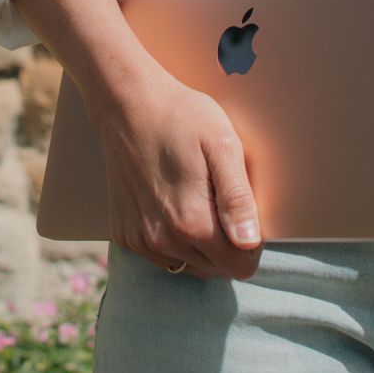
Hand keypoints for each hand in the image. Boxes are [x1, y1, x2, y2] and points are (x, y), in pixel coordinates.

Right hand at [93, 54, 264, 279]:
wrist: (128, 103)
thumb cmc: (182, 117)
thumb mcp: (222, 145)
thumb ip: (237, 198)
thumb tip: (249, 242)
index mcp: (193, 222)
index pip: (241, 265)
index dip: (250, 241)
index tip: (240, 208)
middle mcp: (163, 240)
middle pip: (216, 268)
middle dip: (224, 242)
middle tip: (215, 195)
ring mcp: (139, 239)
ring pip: (188, 265)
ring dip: (197, 244)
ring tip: (192, 196)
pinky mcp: (123, 234)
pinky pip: (160, 256)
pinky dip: (170, 238)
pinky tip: (168, 202)